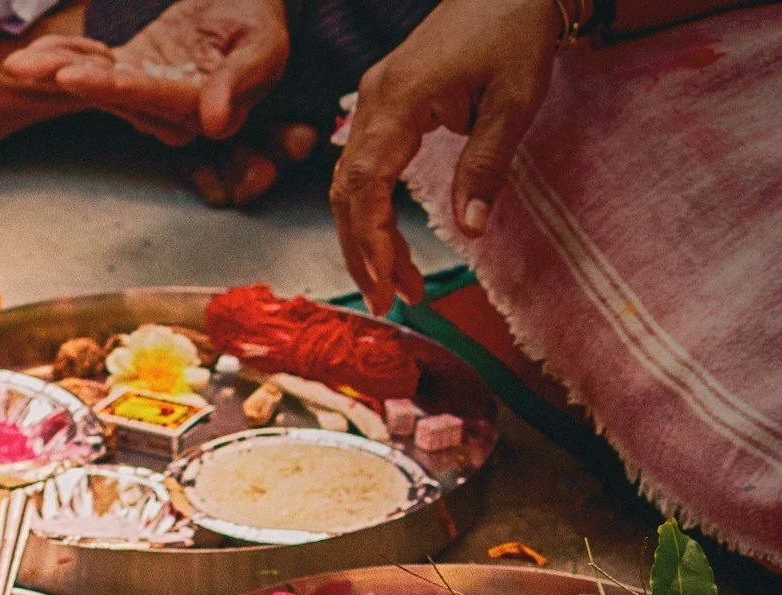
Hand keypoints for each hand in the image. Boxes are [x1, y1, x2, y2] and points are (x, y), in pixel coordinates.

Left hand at [4, 0, 288, 143]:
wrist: (245, 2)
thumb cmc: (259, 23)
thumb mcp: (264, 45)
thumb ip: (242, 80)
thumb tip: (218, 123)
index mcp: (199, 108)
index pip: (152, 99)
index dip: (114, 88)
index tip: (75, 77)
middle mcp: (165, 109)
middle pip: (113, 94)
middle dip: (68, 79)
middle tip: (28, 70)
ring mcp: (142, 89)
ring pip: (95, 79)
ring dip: (54, 69)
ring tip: (18, 64)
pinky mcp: (127, 70)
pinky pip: (91, 62)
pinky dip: (61, 54)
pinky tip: (31, 52)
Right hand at [332, 0, 558, 313]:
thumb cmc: (516, 29)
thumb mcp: (516, 100)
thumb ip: (487, 167)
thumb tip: (470, 233)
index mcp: (398, 100)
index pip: (365, 186)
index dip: (371, 242)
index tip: (387, 285)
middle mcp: (373, 102)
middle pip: (344, 192)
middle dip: (363, 252)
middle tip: (390, 299)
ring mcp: (373, 102)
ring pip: (347, 183)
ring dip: (366, 235)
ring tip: (396, 279)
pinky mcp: (384, 103)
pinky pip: (361, 165)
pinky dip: (371, 208)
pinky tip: (391, 236)